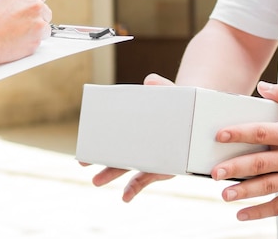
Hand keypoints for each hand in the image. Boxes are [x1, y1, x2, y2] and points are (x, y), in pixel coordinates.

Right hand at [0, 0, 50, 67]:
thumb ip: (9, 3)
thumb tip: (14, 9)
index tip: (32, 5)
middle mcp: (34, 4)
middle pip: (45, 10)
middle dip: (35, 17)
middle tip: (22, 24)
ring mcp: (38, 22)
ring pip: (45, 26)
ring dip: (35, 31)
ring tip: (16, 35)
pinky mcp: (37, 40)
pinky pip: (39, 41)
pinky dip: (31, 43)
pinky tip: (15, 44)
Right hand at [90, 73, 175, 200]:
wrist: (196, 122)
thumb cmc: (178, 105)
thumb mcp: (171, 93)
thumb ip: (161, 86)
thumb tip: (149, 80)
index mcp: (135, 123)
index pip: (115, 127)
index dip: (101, 132)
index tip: (86, 135)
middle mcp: (137, 141)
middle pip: (113, 150)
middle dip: (96, 157)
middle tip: (81, 161)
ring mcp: (145, 157)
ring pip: (122, 168)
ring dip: (109, 174)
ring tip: (95, 181)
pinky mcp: (157, 170)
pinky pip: (141, 181)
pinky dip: (132, 189)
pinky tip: (124, 197)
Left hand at [211, 81, 277, 220]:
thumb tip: (261, 86)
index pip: (260, 133)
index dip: (238, 133)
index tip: (219, 135)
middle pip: (260, 164)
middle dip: (235, 168)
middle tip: (214, 172)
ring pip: (267, 187)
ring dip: (244, 192)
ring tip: (223, 194)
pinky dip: (260, 212)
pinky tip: (241, 214)